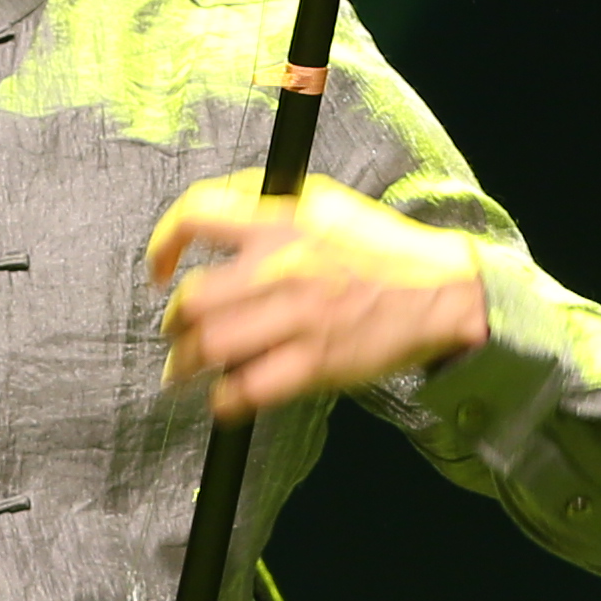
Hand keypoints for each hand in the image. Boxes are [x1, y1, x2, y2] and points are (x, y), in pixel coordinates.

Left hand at [144, 175, 489, 416]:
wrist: (443, 289)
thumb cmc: (379, 247)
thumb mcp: (324, 201)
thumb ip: (265, 201)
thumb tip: (209, 212)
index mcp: (282, 221)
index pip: (198, 216)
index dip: (163, 242)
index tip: (157, 269)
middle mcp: (284, 267)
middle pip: (193, 299)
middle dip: (174, 323)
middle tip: (175, 332)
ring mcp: (299, 318)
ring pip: (210, 347)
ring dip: (184, 364)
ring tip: (182, 370)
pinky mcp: (316, 363)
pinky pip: (247, 390)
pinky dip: (223, 400)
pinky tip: (221, 398)